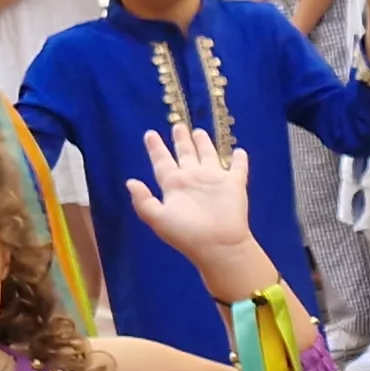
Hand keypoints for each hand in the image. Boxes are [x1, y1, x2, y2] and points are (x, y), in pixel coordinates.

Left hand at [124, 126, 256, 263]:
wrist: (217, 244)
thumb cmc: (187, 233)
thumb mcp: (158, 218)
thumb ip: (143, 201)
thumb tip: (130, 182)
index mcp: (174, 185)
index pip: (162, 162)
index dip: (156, 148)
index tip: (150, 134)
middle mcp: (192, 179)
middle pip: (185, 154)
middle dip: (181, 140)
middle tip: (177, 125)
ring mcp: (214, 180)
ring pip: (208, 155)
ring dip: (204, 144)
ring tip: (199, 131)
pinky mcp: (234, 184)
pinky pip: (238, 168)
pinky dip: (239, 160)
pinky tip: (239, 151)